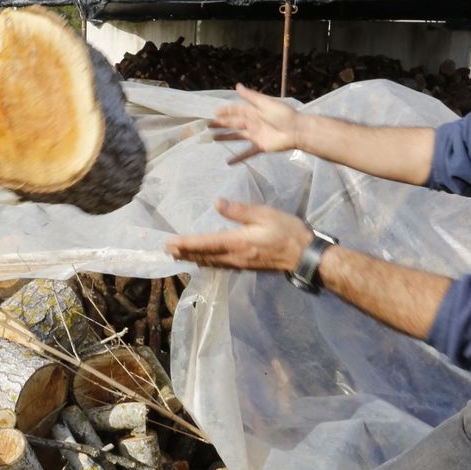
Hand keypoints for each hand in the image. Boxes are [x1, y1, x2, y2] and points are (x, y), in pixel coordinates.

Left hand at [165, 200, 312, 272]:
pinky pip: (220, 265)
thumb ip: (240, 211)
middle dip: (184, 253)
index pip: (205, 244)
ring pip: (211, 262)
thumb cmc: (287, 232)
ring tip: (179, 256)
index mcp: (237, 242)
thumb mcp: (265, 214)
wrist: (304, 255)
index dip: (186, 244)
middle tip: (166, 251)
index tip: (169, 244)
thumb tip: (217, 203)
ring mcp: (240, 264)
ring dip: (193, 259)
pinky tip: (203, 261)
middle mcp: (234, 257)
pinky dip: (207, 262)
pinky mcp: (246, 266)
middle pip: (204, 256)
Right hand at [210, 84, 304, 163]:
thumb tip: (237, 85)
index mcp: (254, 112)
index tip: (214, 113)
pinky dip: (238, 158)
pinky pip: (246, 153)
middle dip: (221, 124)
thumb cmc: (283, 114)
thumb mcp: (265, 103)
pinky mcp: (260, 147)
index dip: (226, 111)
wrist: (297, 130)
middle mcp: (253, 123)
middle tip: (208, 126)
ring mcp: (256, 135)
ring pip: (237, 137)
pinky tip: (228, 162)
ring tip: (213, 138)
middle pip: (234, 123)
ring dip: (225, 137)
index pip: (236, 110)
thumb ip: (251, 96)